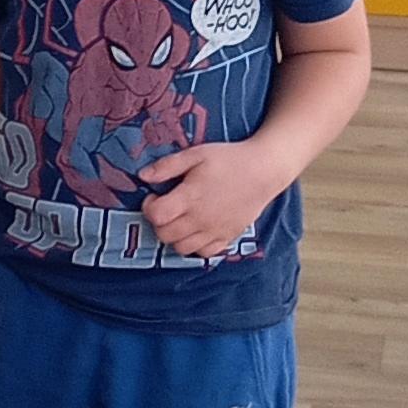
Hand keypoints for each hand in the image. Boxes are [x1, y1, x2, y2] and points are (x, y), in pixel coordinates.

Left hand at [137, 137, 271, 261]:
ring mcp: (215, 231)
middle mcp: (201, 219)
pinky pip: (204, 253)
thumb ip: (167, 166)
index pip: (157, 216)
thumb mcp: (195, 154)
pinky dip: (195, 246)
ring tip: (180, 219)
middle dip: (159, 222)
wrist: (264, 170)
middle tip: (166, 207)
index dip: (149, 207)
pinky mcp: (228, 237)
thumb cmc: (229, 159)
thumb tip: (143, 176)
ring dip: (174, 236)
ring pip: (182, 248)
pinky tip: (196, 229)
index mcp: (191, 198)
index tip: (155, 196)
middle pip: (165, 235)